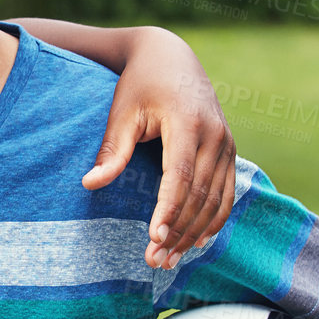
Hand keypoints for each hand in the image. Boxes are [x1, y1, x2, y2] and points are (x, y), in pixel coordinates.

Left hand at [80, 27, 235, 267]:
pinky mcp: (229, 151)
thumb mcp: (121, 113)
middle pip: (200, 194)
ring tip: (170, 259)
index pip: (180, 176)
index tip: (153, 237)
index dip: (168, 210)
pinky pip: (227, 193)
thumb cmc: (140, 85)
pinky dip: (214, 220)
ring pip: (217, 199)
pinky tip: (196, 242)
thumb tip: (89, 184)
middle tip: (155, 261)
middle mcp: (215, 135)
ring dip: (195, 233)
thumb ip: (111, 150)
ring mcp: (227, 144)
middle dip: (179, 231)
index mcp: (188, 124)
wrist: (171, 57)